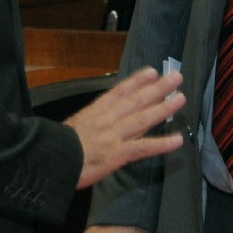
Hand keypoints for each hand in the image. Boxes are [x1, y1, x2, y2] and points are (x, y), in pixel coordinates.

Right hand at [65, 66, 184, 188]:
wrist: (52, 160)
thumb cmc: (57, 147)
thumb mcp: (72, 127)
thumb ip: (89, 123)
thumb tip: (100, 122)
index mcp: (95, 111)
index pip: (119, 91)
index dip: (137, 81)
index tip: (152, 71)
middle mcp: (107, 119)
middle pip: (136, 100)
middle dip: (157, 88)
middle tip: (176, 77)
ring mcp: (114, 135)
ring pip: (143, 118)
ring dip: (164, 107)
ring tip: (180, 98)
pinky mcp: (117, 154)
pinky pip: (143, 147)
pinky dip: (161, 144)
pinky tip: (177, 140)